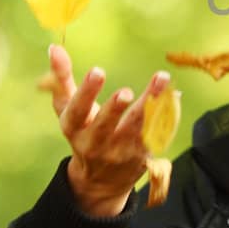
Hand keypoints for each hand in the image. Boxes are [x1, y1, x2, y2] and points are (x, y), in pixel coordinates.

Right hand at [48, 44, 170, 217]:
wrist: (100, 180)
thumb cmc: (82, 132)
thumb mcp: (68, 109)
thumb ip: (61, 79)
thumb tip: (54, 47)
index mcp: (74, 129)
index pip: (77, 111)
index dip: (86, 93)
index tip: (97, 71)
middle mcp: (95, 144)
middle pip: (105, 126)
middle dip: (115, 109)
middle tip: (126, 92)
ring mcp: (120, 152)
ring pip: (137, 128)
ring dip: (151, 104)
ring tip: (161, 79)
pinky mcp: (142, 156)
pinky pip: (156, 134)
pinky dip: (166, 115)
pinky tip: (174, 95)